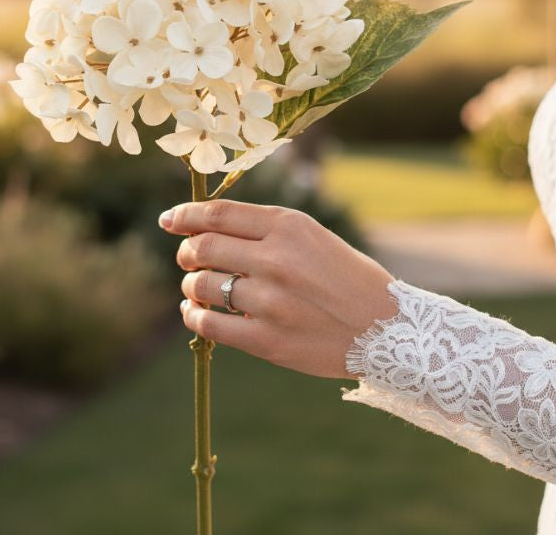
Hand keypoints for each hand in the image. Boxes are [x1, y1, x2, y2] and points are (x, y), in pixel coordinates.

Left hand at [158, 199, 397, 379]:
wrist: (386, 329)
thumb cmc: (347, 277)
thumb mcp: (313, 237)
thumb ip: (266, 230)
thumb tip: (208, 228)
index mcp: (289, 226)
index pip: (219, 214)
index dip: (186, 215)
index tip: (169, 219)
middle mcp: (277, 259)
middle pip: (203, 247)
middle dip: (186, 251)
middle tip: (187, 257)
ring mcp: (270, 301)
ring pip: (201, 285)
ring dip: (190, 284)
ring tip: (195, 287)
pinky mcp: (267, 339)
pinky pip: (209, 325)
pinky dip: (193, 316)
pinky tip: (194, 312)